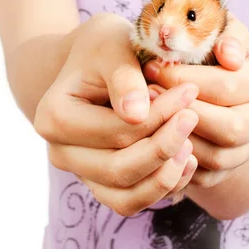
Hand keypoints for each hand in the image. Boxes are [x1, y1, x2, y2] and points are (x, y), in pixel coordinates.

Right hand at [33, 13, 199, 215]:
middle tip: (194, 117)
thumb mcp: (113, 47)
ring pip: (125, 197)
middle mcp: (60, 152)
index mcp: (54, 117)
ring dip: (164, 177)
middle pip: (117, 169)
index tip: (190, 91)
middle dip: (163, 147)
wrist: (94, 60)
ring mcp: (80, 172)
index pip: (115, 130)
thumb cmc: (104, 48)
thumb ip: (124, 78)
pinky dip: (161, 188)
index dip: (158, 116)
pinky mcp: (99, 182)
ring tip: (191, 145)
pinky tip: (185, 160)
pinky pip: (131, 201)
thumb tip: (137, 114)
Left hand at [144, 12, 248, 187]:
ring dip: (179, 137)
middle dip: (183, 111)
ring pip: (219, 155)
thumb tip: (230, 57)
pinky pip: (208, 175)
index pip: (228, 85)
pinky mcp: (232, 167)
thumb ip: (225, 34)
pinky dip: (180, 161)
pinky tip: (156, 139)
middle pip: (231, 127)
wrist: (212, 76)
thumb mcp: (216, 27)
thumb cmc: (207, 45)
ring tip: (149, 116)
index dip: (185, 79)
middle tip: (147, 95)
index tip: (151, 67)